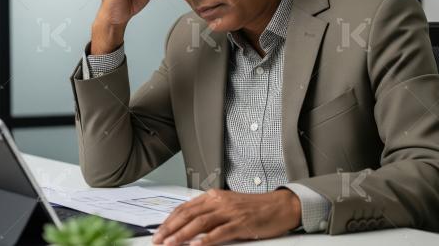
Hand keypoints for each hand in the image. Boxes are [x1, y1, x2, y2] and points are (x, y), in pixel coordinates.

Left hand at [152, 189, 300, 244]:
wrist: (280, 206)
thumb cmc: (254, 208)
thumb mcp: (227, 206)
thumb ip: (209, 213)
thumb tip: (188, 226)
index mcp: (213, 196)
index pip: (184, 208)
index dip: (169, 220)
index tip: (159, 231)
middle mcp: (218, 201)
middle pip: (188, 215)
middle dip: (170, 228)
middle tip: (158, 240)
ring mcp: (229, 212)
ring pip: (200, 223)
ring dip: (182, 235)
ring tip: (170, 244)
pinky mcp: (241, 223)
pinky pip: (220, 232)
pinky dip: (206, 240)